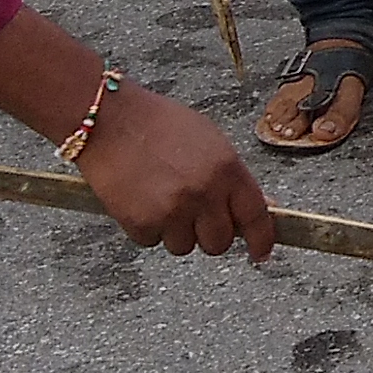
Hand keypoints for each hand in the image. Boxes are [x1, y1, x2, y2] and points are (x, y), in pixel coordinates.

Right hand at [73, 85, 277, 260]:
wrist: (110, 119)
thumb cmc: (159, 123)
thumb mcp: (210, 141)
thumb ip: (233, 177)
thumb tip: (262, 206)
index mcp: (227, 169)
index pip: (254, 216)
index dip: (261, 240)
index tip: (261, 253)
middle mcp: (203, 193)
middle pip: (219, 243)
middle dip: (208, 234)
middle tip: (194, 215)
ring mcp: (172, 210)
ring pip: (184, 246)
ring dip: (175, 231)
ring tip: (161, 198)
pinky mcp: (141, 223)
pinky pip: (151, 241)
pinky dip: (146, 227)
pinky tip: (140, 198)